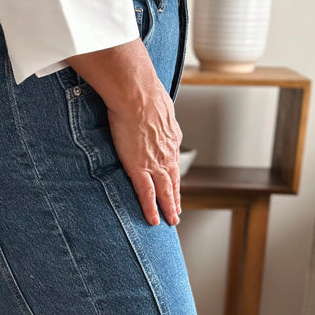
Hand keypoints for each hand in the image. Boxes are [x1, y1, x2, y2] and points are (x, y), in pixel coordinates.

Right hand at [106, 83, 182, 226]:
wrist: (137, 95)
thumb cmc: (143, 93)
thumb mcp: (157, 103)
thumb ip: (156, 113)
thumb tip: (153, 109)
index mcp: (170, 138)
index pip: (173, 163)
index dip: (174, 178)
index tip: (174, 188)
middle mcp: (167, 153)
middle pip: (173, 182)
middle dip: (175, 199)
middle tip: (176, 213)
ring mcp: (154, 163)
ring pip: (165, 192)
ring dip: (168, 208)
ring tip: (170, 221)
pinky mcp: (140, 168)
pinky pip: (147, 195)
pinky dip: (151, 209)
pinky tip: (153, 220)